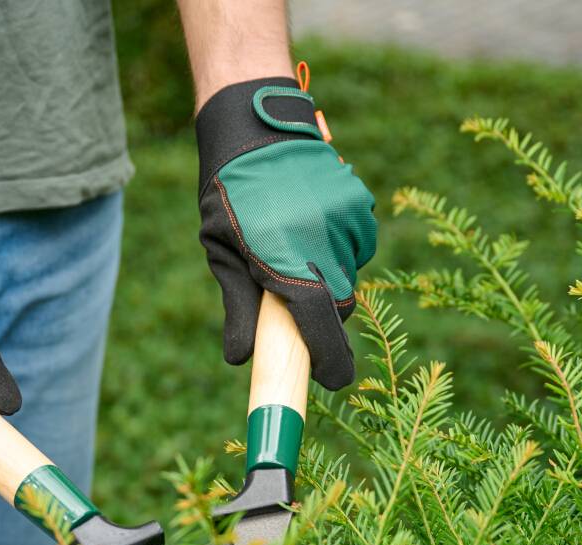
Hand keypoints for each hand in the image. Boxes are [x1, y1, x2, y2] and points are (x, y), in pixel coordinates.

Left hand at [195, 76, 376, 389]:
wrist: (254, 126)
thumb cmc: (229, 196)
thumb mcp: (222, 254)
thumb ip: (238, 309)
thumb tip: (240, 360)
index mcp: (287, 262)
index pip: (322, 327)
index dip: (331, 361)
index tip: (333, 380)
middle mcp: (324, 244)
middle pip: (339, 305)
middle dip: (321, 313)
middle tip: (291, 297)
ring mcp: (346, 221)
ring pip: (349, 273)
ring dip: (329, 275)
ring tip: (294, 246)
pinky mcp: (359, 203)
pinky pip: (357, 243)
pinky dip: (340, 247)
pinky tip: (312, 226)